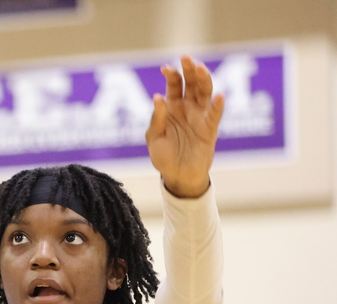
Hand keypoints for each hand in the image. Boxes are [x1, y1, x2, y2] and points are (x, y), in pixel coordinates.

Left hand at [146, 55, 225, 197]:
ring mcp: (200, 117)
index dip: (171, 75)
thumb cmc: (164, 156)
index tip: (165, 68)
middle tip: (186, 58)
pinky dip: (217, 106)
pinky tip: (218, 96)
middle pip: (191, 84)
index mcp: (172, 107)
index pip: (174, 85)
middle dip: (189, 70)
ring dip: (204, 80)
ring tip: (200, 69)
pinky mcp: (210, 129)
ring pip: (205, 93)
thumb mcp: (154, 137)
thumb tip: (158, 97)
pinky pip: (215, 115)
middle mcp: (188, 108)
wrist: (177, 176)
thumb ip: (157, 119)